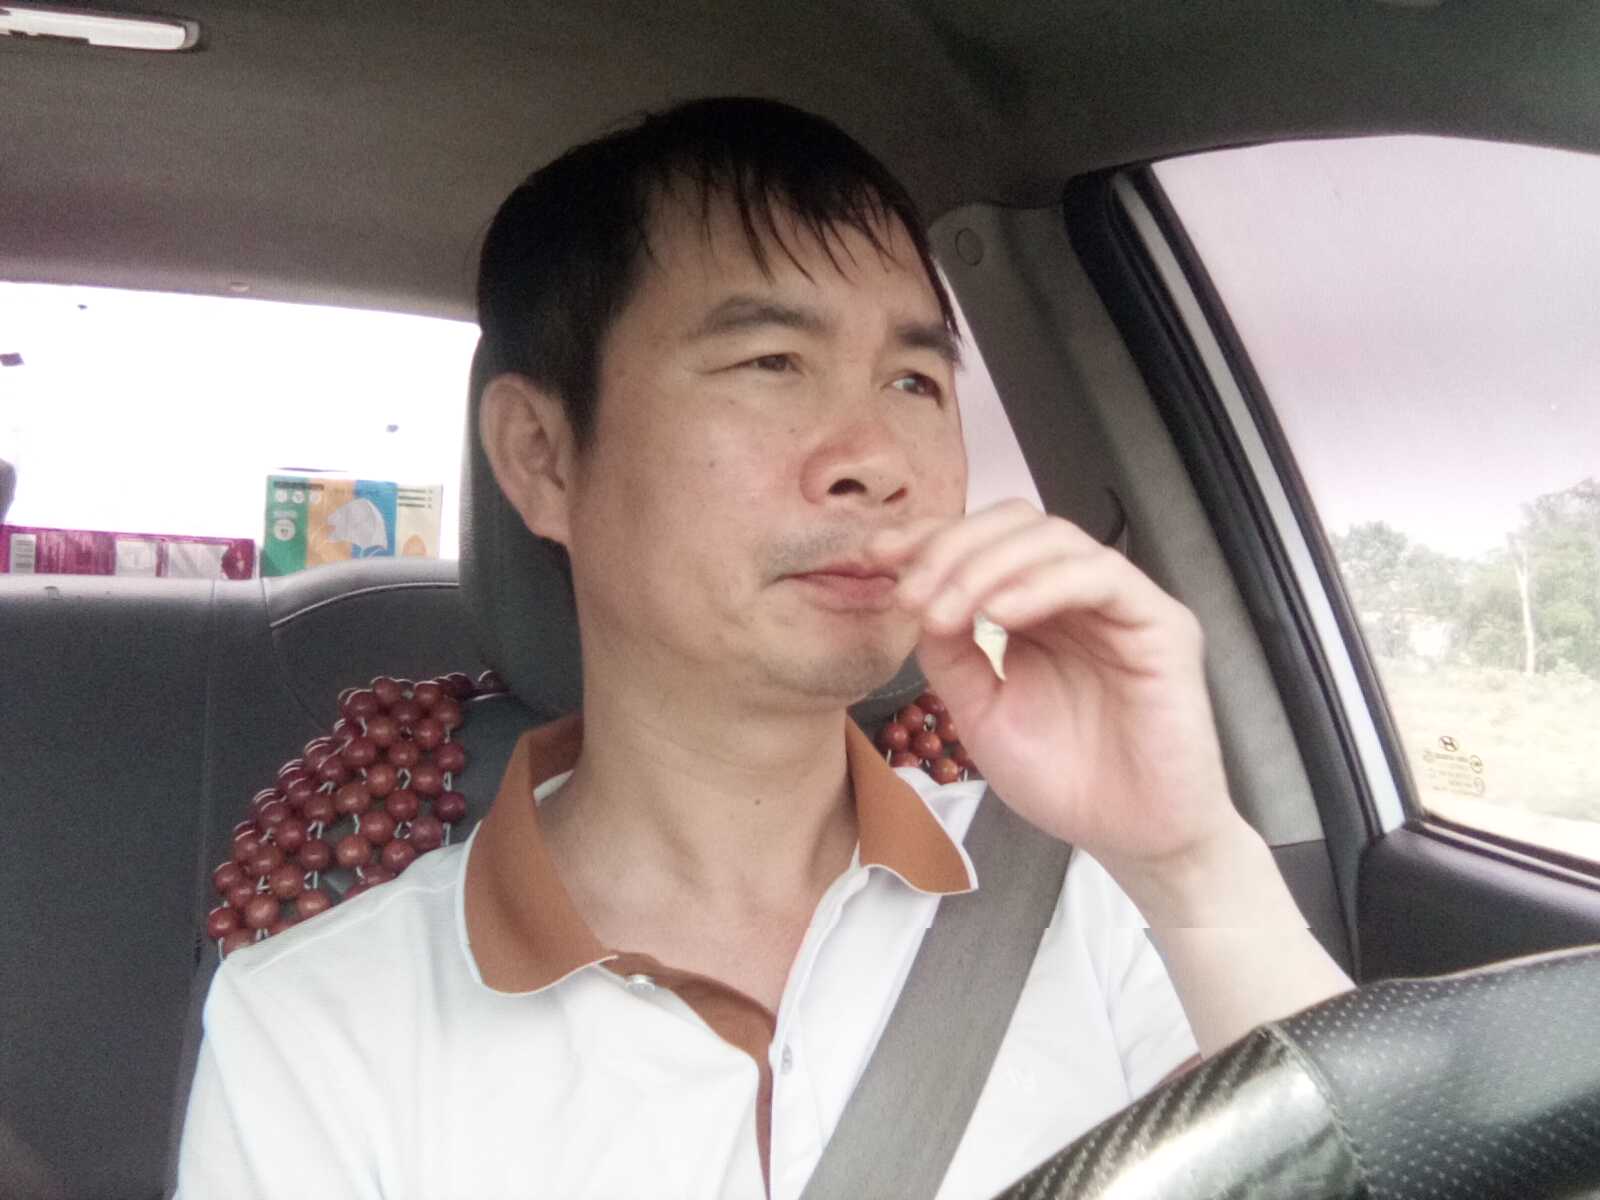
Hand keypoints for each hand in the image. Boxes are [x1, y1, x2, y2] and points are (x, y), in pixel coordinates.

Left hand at [867, 501, 1247, 881]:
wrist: (1128, 838)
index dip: (928, 539)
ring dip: (985, 566)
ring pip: (1053, 538)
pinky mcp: (1162, 624)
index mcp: (1036, 607)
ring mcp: (1121, 604)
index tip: (875, 557)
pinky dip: (1040, 585)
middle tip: (910, 593)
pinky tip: (996, 617)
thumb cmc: (1062, 778)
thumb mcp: (979, 710)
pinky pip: (1100, 576)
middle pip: (1015, 524)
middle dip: (951, 548)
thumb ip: (950, 651)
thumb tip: (916, 595)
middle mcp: (1078, 594)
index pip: (984, 544)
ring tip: (943, 613)